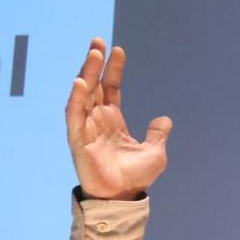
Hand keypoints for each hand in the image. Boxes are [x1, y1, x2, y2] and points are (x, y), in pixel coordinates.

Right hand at [65, 38, 171, 200]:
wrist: (123, 198)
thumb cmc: (135, 178)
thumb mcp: (155, 153)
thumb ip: (158, 135)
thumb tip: (165, 119)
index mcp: (113, 120)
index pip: (110, 88)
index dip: (113, 69)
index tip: (118, 50)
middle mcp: (97, 120)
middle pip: (94, 85)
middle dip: (95, 63)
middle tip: (98, 41)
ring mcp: (86, 128)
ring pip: (83, 95)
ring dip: (87, 73)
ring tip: (94, 55)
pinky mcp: (78, 140)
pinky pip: (74, 115)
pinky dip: (77, 99)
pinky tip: (82, 83)